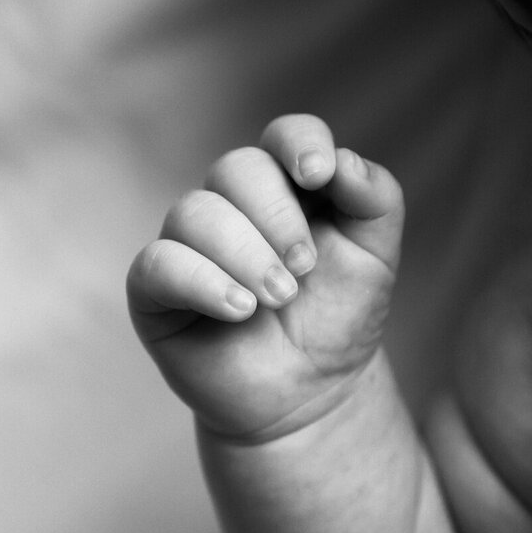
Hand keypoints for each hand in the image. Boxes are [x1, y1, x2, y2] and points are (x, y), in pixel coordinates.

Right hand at [127, 115, 403, 441]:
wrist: (310, 396)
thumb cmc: (338, 320)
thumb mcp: (376, 258)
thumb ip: (376, 200)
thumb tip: (343, 161)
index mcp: (286, 187)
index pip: (283, 136)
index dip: (298, 143)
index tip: (318, 175)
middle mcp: (231, 206)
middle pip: (236, 168)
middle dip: (276, 216)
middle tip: (303, 269)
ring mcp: (188, 245)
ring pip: (195, 212)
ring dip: (244, 254)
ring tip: (278, 299)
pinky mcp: (155, 290)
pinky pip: (159, 264)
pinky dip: (202, 281)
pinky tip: (239, 310)